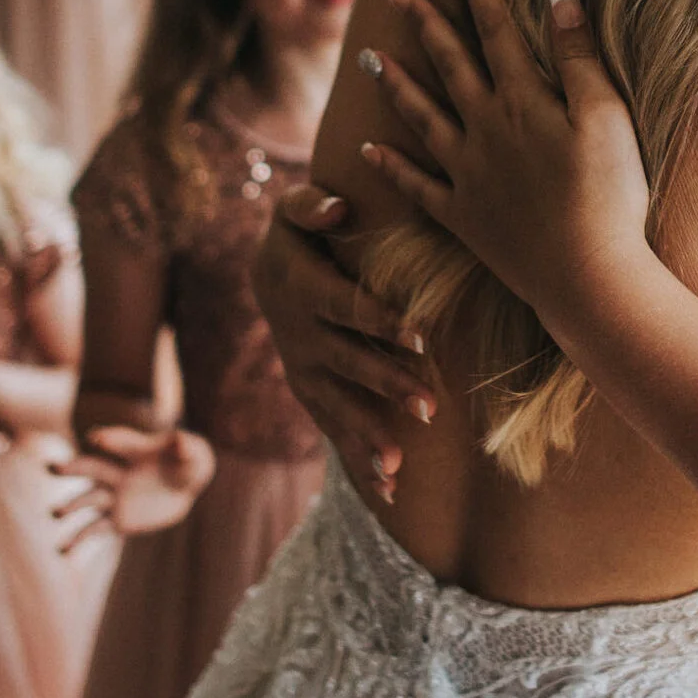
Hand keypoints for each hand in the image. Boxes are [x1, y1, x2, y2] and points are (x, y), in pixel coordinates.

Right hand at [49, 426, 218, 550]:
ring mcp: (116, 497)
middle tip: (52, 468)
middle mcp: (120, 473)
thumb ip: (187, 447)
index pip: (121, 443)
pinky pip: (94, 530)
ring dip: (71, 506)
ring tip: (55, 513)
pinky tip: (62, 552)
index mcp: (137, 452)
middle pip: (93, 469)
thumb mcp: (195, 453)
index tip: (96, 439)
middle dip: (73, 469)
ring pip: (89, 501)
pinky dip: (78, 540)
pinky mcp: (118, 520)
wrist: (184, 487)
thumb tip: (181, 441)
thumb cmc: (188, 463)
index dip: (110, 439)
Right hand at [252, 189, 436, 501]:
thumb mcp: (293, 209)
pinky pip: (334, 431)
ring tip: (400, 468)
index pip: (348, 307)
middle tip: (430, 406)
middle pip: (348, 364)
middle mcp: (298, 336)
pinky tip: (391, 493)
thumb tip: (336, 206)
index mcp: (301, 288)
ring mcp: (303, 370)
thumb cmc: (298, 233)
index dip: (383, 321)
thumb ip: (310, 204)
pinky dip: (359, 461)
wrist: (266, 272)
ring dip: (369, 435)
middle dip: (388, 385)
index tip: (423, 335)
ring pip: (338, 407)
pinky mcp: (311, 393)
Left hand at [359, 0, 653, 311]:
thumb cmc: (609, 195)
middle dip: (424, 23)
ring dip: (394, 84)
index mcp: (522, 101)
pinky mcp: (463, 217)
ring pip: (421, 117)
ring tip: (366, 56)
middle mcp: (485, 130)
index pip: (495, 30)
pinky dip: (391, 166)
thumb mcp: (607, 116)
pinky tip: (368, 149)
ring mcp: (468, 174)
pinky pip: (417, 185)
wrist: (586, 276)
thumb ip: (578, 56)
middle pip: (449, 65)